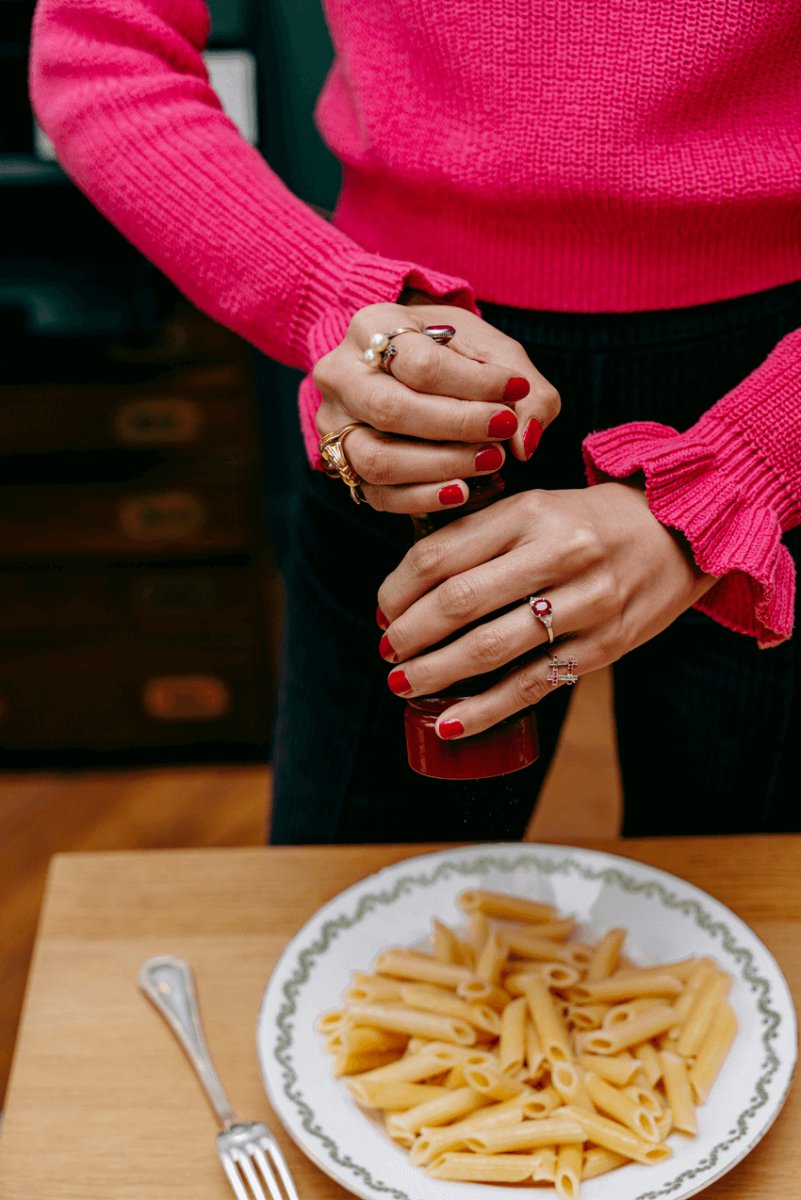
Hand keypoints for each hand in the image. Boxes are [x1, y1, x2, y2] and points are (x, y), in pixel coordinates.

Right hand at [313, 300, 559, 512]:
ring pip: (377, 460)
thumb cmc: (452, 352)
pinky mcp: (341, 464)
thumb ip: (525, 389)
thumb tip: (525, 440)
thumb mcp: (491, 349)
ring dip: (441, 467)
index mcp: (371, 325)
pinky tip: (462, 490)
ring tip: (491, 461)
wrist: (405, 360)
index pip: (421, 364)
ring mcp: (333, 423)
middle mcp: (340, 374)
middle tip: (504, 431)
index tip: (517, 390)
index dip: (475, 383)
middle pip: (391, 410)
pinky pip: (376, 494)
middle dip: (457, 427)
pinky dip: (422, 498)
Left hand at [376, 482, 717, 737]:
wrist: (682, 531)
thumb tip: (410, 587)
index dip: (397, 589)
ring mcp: (585, 602)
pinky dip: (485, 710)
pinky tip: (450, 723)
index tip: (383, 610)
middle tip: (387, 651)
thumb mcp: (536, 508)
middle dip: (409, 634)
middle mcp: (557, 553)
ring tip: (404, 684)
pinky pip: (532, 684)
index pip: (440, 554)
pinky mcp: (605, 646)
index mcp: (528, 512)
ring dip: (436, 672)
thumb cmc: (591, 521)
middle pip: (458, 601)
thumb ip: (480, 536)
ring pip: (491, 647)